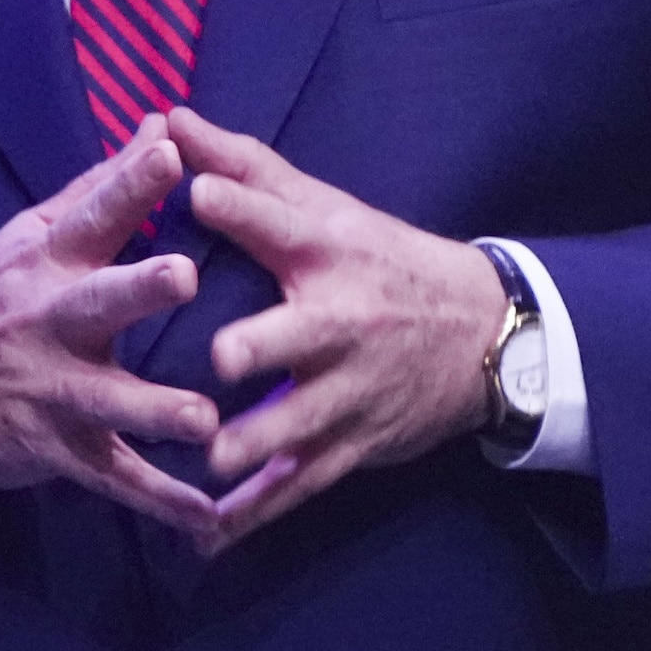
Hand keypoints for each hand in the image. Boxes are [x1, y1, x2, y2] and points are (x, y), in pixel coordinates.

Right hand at [0, 119, 219, 543]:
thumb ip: (102, 188)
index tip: (169, 153)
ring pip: (109, 401)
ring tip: (204, 422)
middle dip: (140, 288)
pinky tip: (210, 519)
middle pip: (98, 301)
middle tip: (185, 276)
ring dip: (156, 411)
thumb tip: (163, 125)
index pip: (91, 214)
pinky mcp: (55, 450)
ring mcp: (50, 390)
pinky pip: (114, 478)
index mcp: (46, 262)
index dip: (129, 183)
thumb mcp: (29, 239)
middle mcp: (48, 321)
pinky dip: (161, 502)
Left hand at [171, 107, 510, 552]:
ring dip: (253, 448)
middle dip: (261, 348)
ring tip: (209, 464)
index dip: (240, 207)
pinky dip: (253, 515)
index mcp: (329, 256)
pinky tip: (205, 537)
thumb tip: (167, 114)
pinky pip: (298, 486)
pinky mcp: (349, 445)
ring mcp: (348, 392)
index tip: (196, 190)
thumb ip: (241, 168)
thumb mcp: (324, 208)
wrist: (482, 334)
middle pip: (299, 336)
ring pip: (298, 426)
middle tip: (219, 360)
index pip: (283, 224)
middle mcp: (341, 324)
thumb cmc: (379, 259)